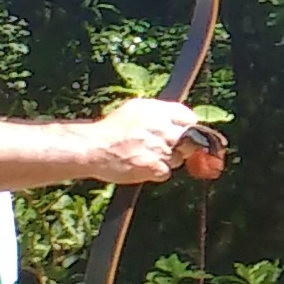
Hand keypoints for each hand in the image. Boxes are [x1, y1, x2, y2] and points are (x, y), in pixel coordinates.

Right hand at [78, 97, 196, 184]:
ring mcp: (160, 147)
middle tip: (166, 149)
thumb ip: (157, 113)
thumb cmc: (110, 130)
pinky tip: (143, 168)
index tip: (184, 134)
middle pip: (189, 140)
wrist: (93, 148)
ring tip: (147, 158)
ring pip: (178, 159)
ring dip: (167, 161)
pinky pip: (166, 173)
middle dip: (181, 146)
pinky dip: (157, 173)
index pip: (188, 117)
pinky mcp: (154, 166)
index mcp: (157, 110)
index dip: (187, 127)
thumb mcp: (134, 110)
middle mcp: (162, 127)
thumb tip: (175, 119)